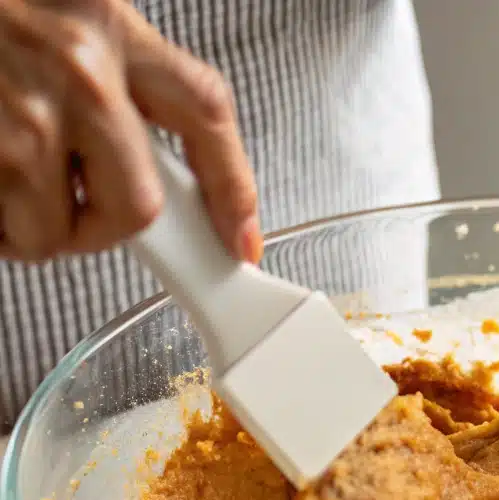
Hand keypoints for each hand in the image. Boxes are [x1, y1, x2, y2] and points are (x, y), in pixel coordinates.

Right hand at [0, 0, 259, 262]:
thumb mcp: (70, 11)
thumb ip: (119, 77)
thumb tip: (158, 168)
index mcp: (109, 24)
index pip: (206, 115)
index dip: (233, 191)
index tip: (241, 244)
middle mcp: (75, 68)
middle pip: (138, 208)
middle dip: (107, 227)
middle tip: (77, 206)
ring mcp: (16, 112)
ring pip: (57, 231)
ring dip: (34, 225)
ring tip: (6, 174)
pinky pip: (1, 229)